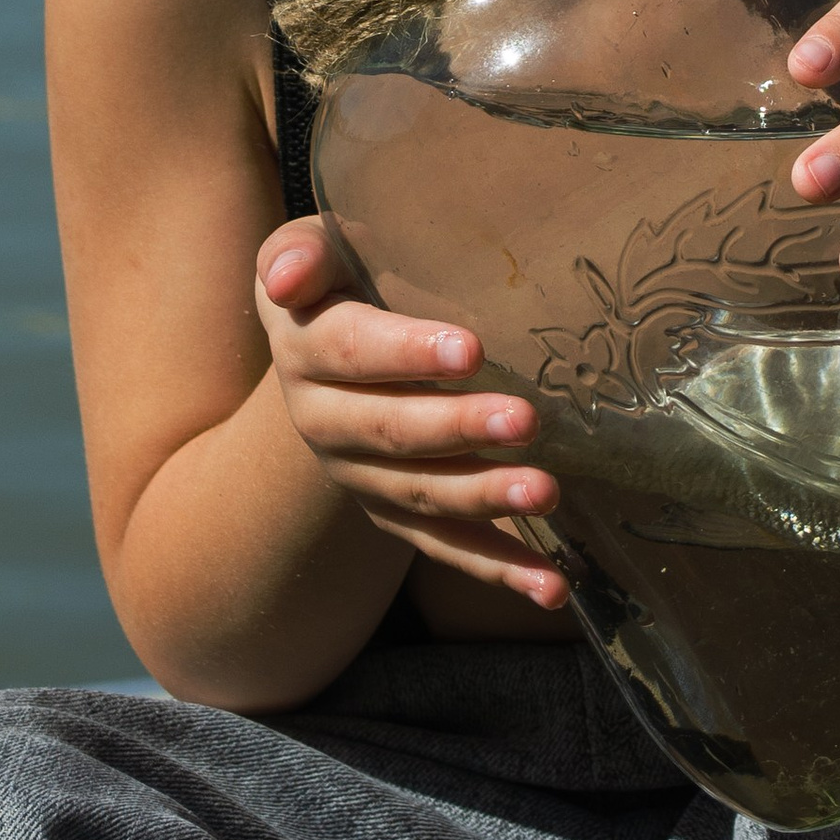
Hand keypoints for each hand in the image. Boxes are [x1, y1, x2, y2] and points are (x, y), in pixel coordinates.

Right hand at [254, 218, 571, 609]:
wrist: (325, 347)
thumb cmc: (342, 278)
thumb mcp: (315, 251)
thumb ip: (302, 254)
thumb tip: (286, 279)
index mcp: (307, 350)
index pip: (350, 351)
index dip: (406, 352)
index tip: (470, 351)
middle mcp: (326, 422)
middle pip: (390, 431)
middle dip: (458, 429)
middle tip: (525, 420)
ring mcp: (362, 478)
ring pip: (421, 495)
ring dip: (485, 497)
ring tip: (546, 491)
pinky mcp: (397, 515)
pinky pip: (446, 547)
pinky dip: (499, 569)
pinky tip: (552, 587)